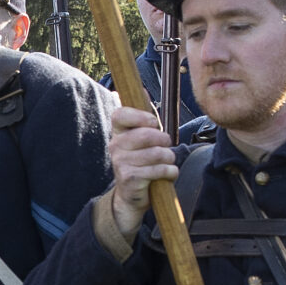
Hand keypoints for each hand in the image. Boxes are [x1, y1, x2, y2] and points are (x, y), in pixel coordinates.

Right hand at [105, 106, 176, 236]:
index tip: (152, 122)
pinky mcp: (130, 178)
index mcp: (117, 132)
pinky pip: (159, 170)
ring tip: (168, 161)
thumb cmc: (141, 162)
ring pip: (157, 153)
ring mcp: (121, 163)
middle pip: (146, 135)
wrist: (131, 195)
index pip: (120, 115)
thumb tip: (142, 90)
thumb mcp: (141, 139)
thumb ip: (144, 118)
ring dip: (170, 158)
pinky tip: (168, 173)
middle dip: (164, 140)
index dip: (139, 116)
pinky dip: (170, 172)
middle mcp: (115, 146)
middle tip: (167, 145)